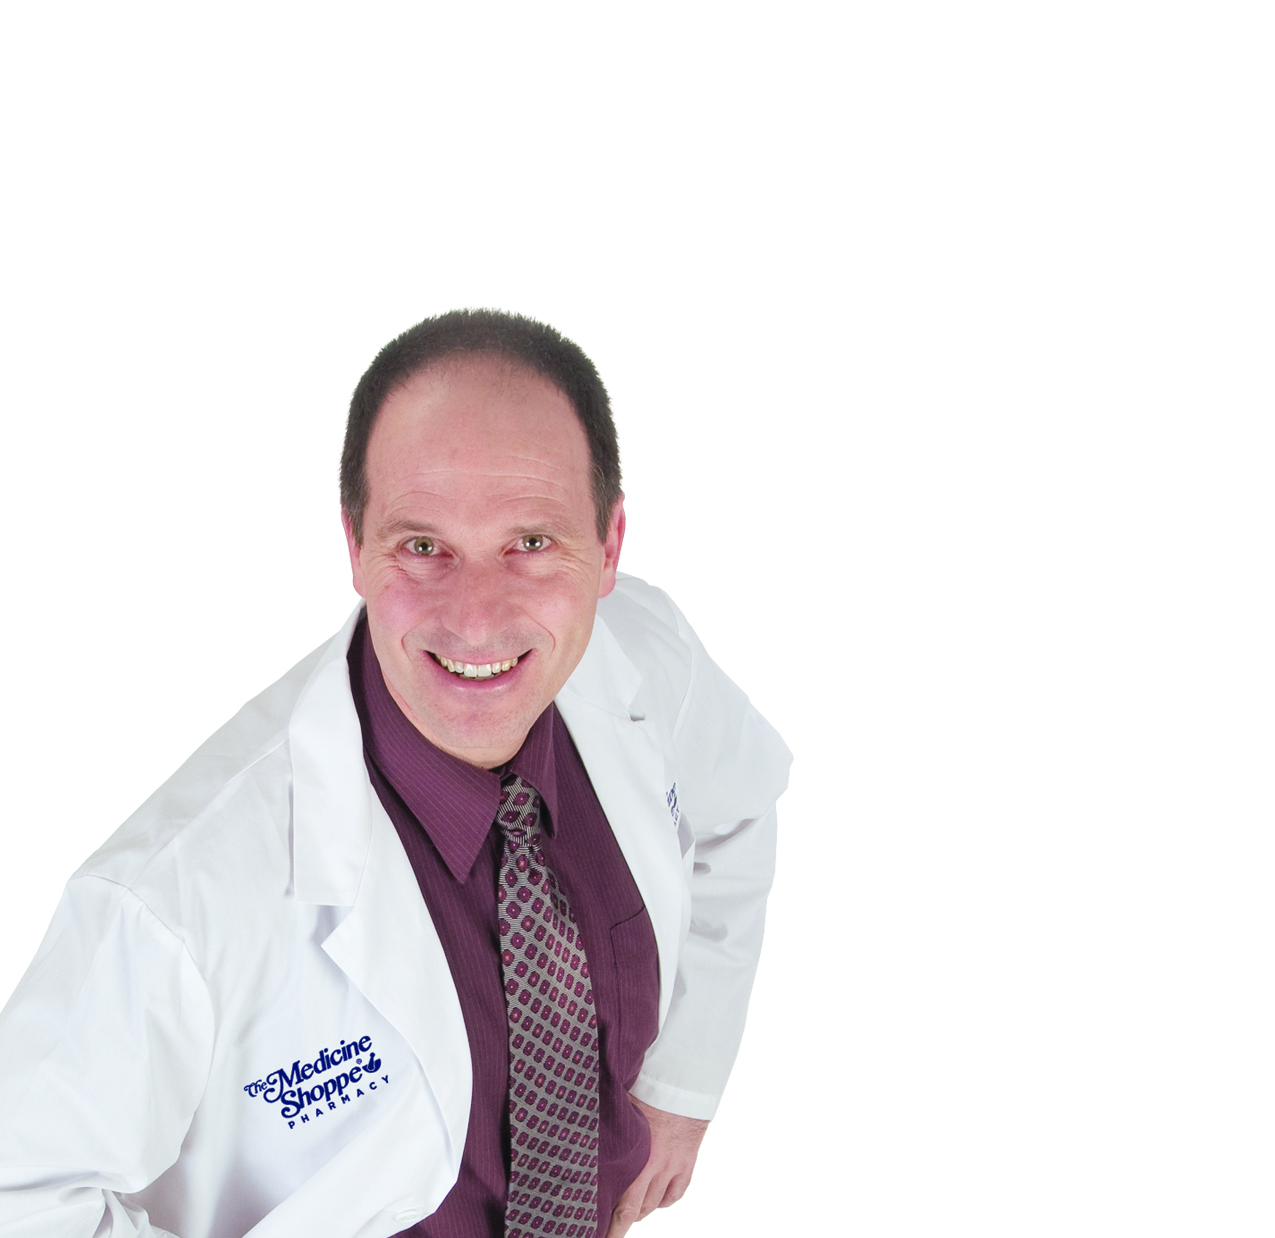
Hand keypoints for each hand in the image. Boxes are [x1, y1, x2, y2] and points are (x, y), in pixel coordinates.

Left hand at [605, 1096, 709, 1236]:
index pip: (622, 1208)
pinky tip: (654, 1199)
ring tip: (629, 1209)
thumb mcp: (620, 1111)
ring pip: (654, 1205)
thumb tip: (577, 1136)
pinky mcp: (687, 1164)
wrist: (682, 1083)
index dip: (612, 1229)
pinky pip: (674, 1195)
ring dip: (640, 1210)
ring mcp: (673, 1168)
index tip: (600, 1237)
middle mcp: (654, 1168)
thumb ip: (606, 1133)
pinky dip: (663, 1201)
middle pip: (636, 1210)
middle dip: (621, 1223)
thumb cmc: (646, 1090)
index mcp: (636, 1159)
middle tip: (608, 1225)